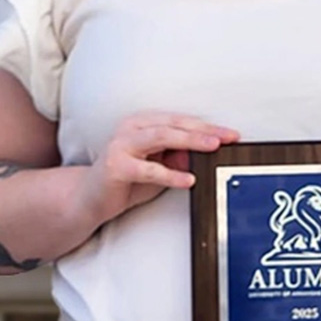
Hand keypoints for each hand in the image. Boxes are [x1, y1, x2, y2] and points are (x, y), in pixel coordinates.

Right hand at [78, 112, 238, 222]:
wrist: (89, 199)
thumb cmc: (126, 181)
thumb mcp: (160, 168)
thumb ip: (179, 159)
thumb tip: (206, 154)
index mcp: (144, 123)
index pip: (181, 121)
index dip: (207, 126)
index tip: (231, 134)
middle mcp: (132, 128)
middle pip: (174, 124)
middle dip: (204, 130)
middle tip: (227, 137)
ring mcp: (121, 144)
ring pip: (161, 137)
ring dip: (190, 141)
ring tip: (212, 147)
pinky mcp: (116, 166)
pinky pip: (148, 169)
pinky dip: (171, 174)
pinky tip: (188, 179)